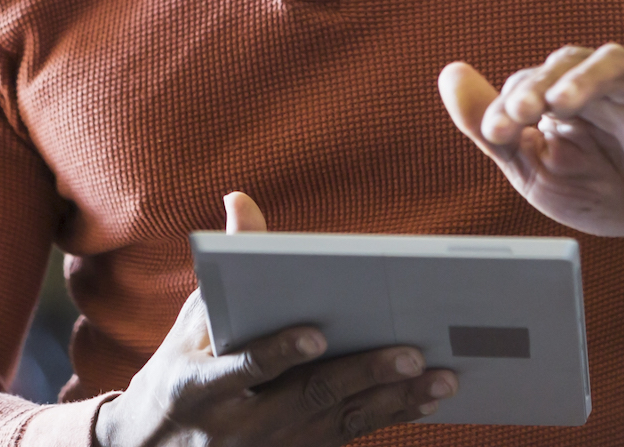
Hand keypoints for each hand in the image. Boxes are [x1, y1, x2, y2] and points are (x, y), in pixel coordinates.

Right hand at [93, 193, 456, 446]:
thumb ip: (226, 269)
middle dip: (362, 376)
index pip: (245, 368)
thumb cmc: (181, 369)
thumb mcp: (193, 321)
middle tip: (412, 353)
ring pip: (338, 425)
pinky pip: (347, 438)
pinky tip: (424, 401)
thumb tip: (241, 200)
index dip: (279, 353)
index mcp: (198, 386)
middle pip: (308, 400)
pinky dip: (387, 418)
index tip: (318, 335)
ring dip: (392, 402)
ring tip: (442, 379)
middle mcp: (235, 426)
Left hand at [439, 44, 623, 296]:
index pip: (526, 84)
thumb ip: (494, 131)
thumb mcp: (536, 171)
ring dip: (584, 78)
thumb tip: (449, 74)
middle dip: (537, 84)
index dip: (505, 105)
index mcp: (562, 101)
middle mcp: (600, 91)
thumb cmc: (601, 188)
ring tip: (562, 100)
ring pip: (613, 64)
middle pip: (566, 62)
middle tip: (519, 113)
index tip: (494, 134)